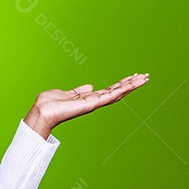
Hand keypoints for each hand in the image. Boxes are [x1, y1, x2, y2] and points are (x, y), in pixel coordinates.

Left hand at [23, 73, 149, 138]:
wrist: (42, 112)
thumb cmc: (49, 104)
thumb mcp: (66, 93)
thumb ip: (79, 91)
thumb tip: (89, 86)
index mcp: (88, 98)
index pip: (109, 90)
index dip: (121, 84)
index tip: (132, 77)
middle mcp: (93, 102)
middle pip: (117, 91)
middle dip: (131, 84)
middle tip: (145, 77)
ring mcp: (94, 103)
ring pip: (117, 93)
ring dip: (131, 86)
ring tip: (144, 79)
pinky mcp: (92, 104)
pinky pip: (110, 96)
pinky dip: (122, 90)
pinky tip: (132, 84)